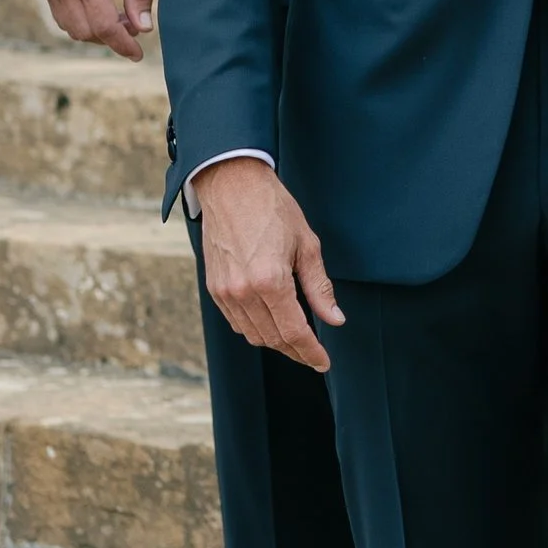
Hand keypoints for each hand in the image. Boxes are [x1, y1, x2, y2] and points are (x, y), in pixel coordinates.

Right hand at [41, 0, 154, 60]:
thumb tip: (144, 28)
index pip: (105, 27)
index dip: (123, 45)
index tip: (138, 53)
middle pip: (87, 33)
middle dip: (111, 38)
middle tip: (132, 25)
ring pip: (71, 29)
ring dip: (95, 32)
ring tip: (117, 16)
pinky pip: (61, 17)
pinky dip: (80, 21)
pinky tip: (97, 9)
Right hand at [191, 157, 344, 370]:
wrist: (231, 185)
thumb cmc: (273, 209)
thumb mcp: (307, 245)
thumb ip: (319, 288)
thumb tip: (334, 319)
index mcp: (270, 281)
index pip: (294, 332)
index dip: (311, 352)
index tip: (323, 362)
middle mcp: (243, 292)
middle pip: (273, 339)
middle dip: (296, 351)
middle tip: (313, 354)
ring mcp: (224, 292)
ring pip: (253, 335)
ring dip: (276, 343)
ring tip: (295, 340)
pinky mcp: (213, 288)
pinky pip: (236, 322)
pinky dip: (255, 329)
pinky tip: (271, 323)